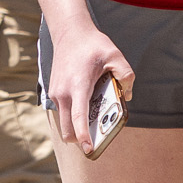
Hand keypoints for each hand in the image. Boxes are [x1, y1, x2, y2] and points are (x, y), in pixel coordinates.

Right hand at [42, 24, 132, 153]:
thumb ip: (126, 75)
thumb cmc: (93, 45)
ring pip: (65, 122)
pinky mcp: (55, 93)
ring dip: (78, 127)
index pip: (78, 117)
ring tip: (97, 117)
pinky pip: (65, 112)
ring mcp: (56, 94)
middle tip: (99, 137)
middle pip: (68, 129)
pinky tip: (89, 104)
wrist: (70, 33)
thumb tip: (128, 95)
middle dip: (81, 138)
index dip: (84, 136)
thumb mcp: (115, 55)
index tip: (89, 149)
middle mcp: (63, 93)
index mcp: (78, 86)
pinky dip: (74, 116)